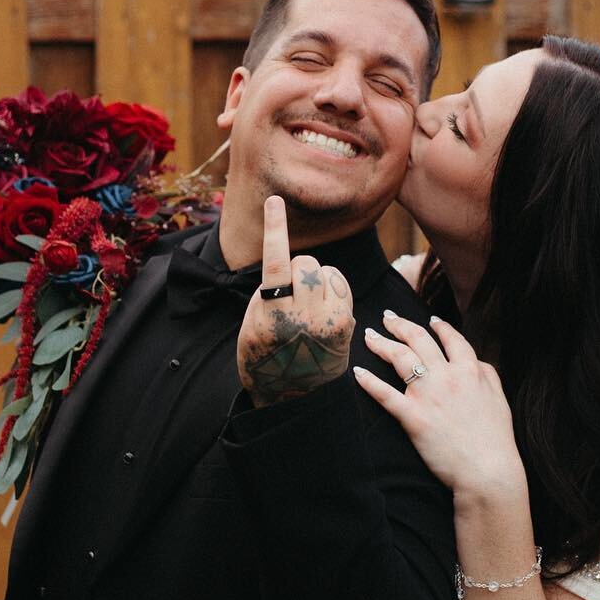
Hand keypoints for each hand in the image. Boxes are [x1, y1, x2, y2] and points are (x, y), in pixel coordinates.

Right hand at [236, 195, 353, 406]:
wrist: (292, 398)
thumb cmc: (265, 356)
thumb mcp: (253, 324)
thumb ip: (268, 291)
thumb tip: (287, 264)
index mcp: (273, 315)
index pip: (275, 263)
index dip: (275, 228)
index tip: (275, 201)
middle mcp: (304, 316)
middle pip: (306, 262)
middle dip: (297, 269)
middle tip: (289, 292)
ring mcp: (329, 321)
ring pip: (325, 271)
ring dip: (315, 278)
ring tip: (306, 303)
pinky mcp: (346, 324)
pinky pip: (340, 284)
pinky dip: (330, 287)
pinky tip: (322, 306)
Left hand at [355, 312, 523, 495]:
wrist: (488, 469)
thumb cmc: (496, 439)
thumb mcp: (499, 398)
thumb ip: (488, 374)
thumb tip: (476, 362)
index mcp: (470, 371)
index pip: (451, 339)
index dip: (439, 327)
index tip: (430, 320)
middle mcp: (447, 376)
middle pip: (419, 340)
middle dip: (400, 325)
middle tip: (388, 318)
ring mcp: (428, 395)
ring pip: (401, 359)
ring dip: (382, 344)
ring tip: (370, 337)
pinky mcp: (413, 417)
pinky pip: (385, 394)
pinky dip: (369, 382)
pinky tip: (358, 373)